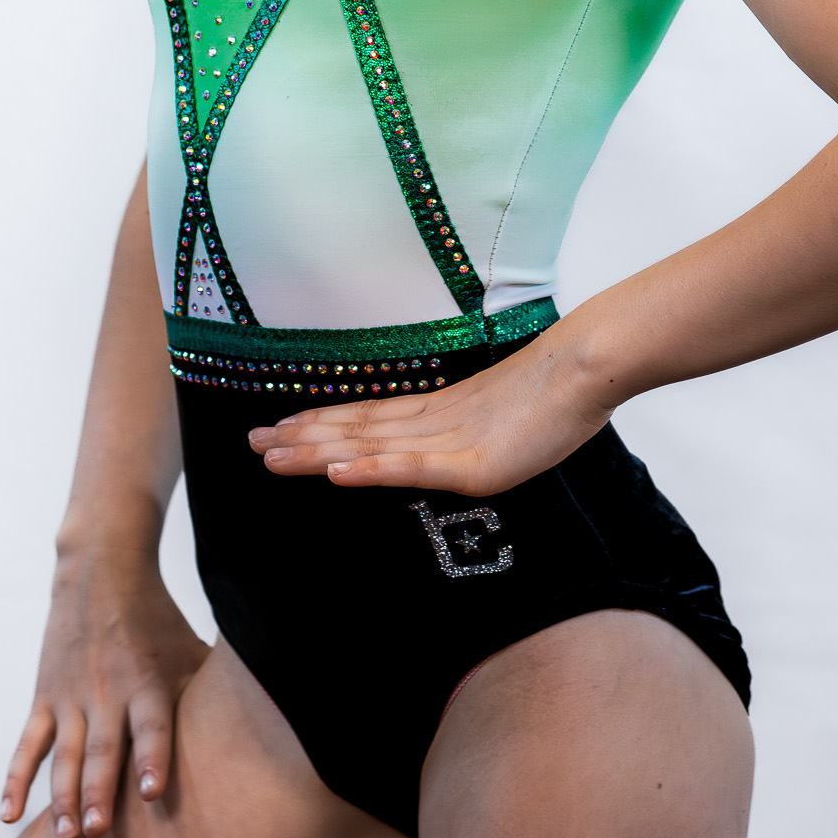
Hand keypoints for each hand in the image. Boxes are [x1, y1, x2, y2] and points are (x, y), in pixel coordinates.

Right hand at [0, 545, 208, 837]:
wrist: (101, 571)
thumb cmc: (157, 620)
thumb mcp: (189, 650)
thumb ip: (210, 692)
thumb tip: (265, 720)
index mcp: (148, 682)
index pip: (153, 726)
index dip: (153, 757)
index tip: (151, 791)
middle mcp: (108, 692)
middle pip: (104, 749)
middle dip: (99, 791)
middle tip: (97, 831)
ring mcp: (72, 697)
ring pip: (65, 755)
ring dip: (63, 797)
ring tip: (66, 835)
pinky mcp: (46, 698)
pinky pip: (27, 745)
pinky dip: (15, 779)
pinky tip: (8, 815)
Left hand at [248, 325, 609, 495]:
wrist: (587, 365)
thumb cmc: (557, 390)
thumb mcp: (505, 415)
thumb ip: (476, 431)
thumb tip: (462, 440)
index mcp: (440, 410)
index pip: (368, 419)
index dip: (322, 424)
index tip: (280, 428)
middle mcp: (433, 421)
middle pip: (355, 430)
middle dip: (301, 438)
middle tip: (250, 442)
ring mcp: (449, 441)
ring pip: (369, 446)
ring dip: (317, 452)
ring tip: (271, 455)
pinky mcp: (470, 463)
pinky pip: (410, 467)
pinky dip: (370, 468)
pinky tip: (336, 472)